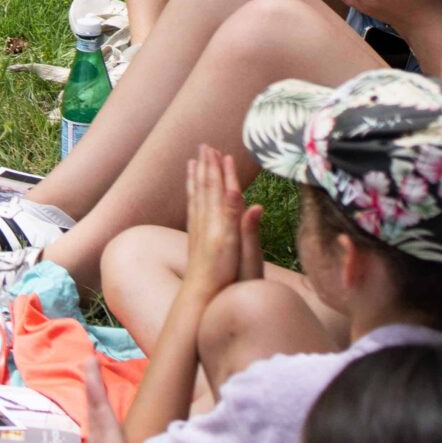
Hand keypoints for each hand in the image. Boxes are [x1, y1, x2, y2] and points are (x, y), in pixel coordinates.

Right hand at [81, 359, 162, 442]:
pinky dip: (91, 437)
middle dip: (96, 393)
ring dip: (95, 410)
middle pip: (105, 425)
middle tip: (87, 363)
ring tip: (88, 388)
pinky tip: (88, 434)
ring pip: (103, 437)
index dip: (96, 396)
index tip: (88, 365)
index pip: (105, 427)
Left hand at [179, 147, 262, 298]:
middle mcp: (205, 223)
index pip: (220, 190)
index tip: (222, 153)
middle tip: (205, 146)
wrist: (202, 296)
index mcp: (218, 223)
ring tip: (193, 161)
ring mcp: (198, 229)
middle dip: (207, 167)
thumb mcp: (240, 251)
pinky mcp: (195, 238)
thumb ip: (243, 226)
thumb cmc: (226, 276)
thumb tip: (250, 202)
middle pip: (205, 188)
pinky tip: (192, 192)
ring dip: (197, 177)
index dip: (223, 172)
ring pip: (196, 196)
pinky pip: (192, 208)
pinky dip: (192, 194)